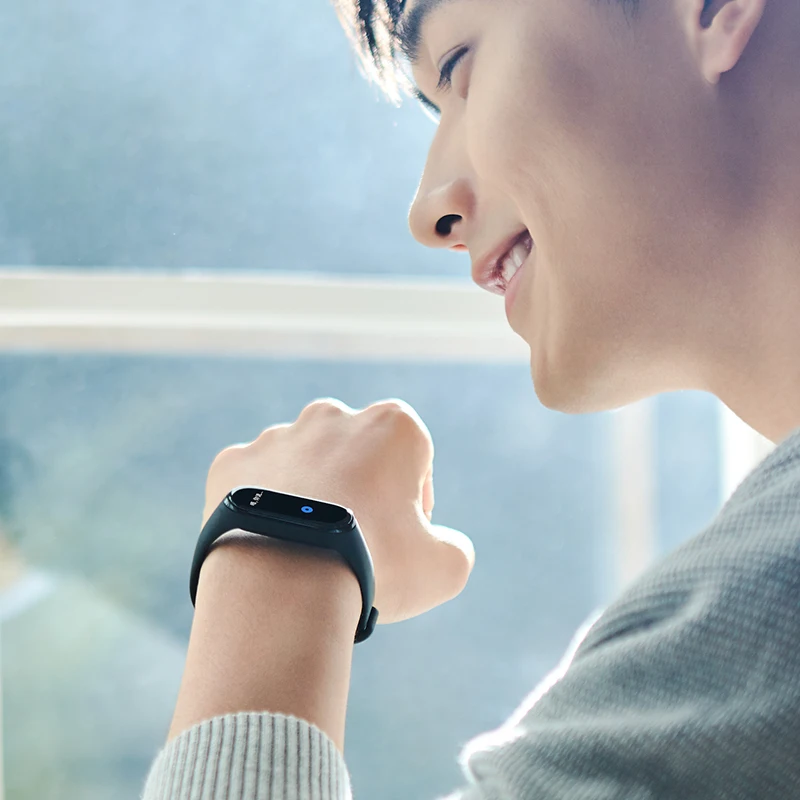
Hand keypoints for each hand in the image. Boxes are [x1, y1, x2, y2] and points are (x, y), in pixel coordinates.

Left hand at [204, 398, 474, 623]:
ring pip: (302, 463)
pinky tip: (270, 544)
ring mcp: (277, 436)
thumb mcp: (444, 568)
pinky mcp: (233, 463)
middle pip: (356, 452)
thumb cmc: (374, 565)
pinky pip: (254, 483)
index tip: (407, 533)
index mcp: (391, 426)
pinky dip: (263, 507)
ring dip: (309, 494)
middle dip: (360, 487)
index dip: (416, 496)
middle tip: (358, 541)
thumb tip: (444, 546)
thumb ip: (455, 549)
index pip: (414, 453)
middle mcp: (332, 417)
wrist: (281, 582)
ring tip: (308, 548)